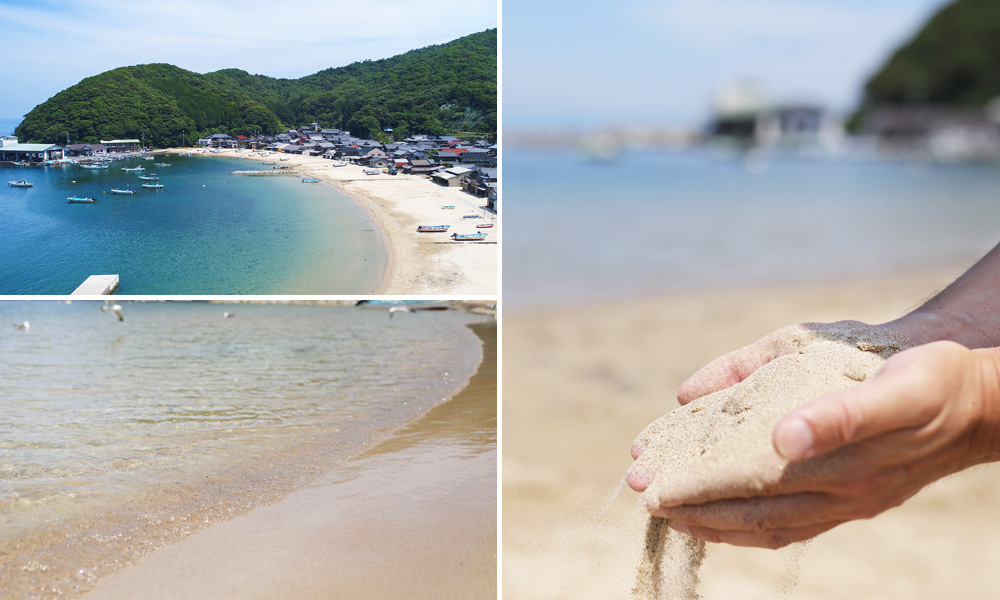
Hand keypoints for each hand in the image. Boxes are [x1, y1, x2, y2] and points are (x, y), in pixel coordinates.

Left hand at [646, 341, 999, 548]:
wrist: (978, 402)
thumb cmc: (930, 381)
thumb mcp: (893, 387)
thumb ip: (840, 414)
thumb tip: (781, 436)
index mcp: (844, 465)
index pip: (754, 485)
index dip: (701, 488)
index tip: (656, 488)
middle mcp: (843, 494)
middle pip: (754, 512)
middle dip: (696, 507)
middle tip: (646, 500)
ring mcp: (849, 504)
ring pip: (770, 525)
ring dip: (719, 522)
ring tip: (675, 516)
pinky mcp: (855, 503)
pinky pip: (794, 526)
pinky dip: (755, 529)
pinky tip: (731, 525)